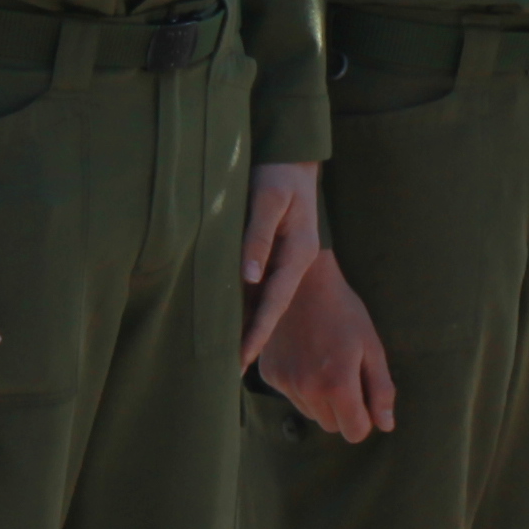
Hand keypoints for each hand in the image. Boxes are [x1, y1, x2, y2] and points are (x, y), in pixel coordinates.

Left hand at [241, 161, 324, 367]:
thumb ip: (258, 237)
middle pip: (272, 308)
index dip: (259, 331)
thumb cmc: (277, 173)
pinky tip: (232, 321)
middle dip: (253, 339)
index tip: (243, 358)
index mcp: (299, 253)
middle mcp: (293, 262)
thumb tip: (248, 277)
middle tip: (232, 371)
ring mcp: (284, 260)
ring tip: (229, 356)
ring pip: (265, 300)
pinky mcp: (272, 255)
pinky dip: (247, 306)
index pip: (276, 300)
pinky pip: (259, 286)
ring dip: (249, 326)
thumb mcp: (268, 199)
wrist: (290, 157)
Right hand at [254, 250, 395, 440]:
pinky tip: (305, 355)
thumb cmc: (344, 311)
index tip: (366, 397)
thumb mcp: (371, 346)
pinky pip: (291, 395)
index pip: (354, 432)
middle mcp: (307, 389)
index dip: (364, 419)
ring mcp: (284, 383)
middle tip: (347, 374)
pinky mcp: (268, 374)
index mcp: (338, 384)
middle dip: (343, 410)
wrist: (302, 282)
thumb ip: (381, 389)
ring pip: (311, 413)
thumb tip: (386, 426)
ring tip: (325, 362)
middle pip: (332, 425)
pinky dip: (301, 385)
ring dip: (322, 399)